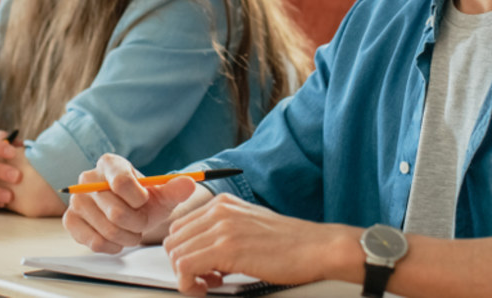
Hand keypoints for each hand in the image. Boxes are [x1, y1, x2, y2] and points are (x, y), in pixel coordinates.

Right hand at [63, 153, 199, 252]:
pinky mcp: (70, 220)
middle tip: (142, 222)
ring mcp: (76, 200)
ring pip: (107, 229)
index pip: (122, 182)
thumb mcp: (163, 194)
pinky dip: (112, 246)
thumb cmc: (144, 201)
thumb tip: (189, 183)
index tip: (145, 201)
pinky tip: (118, 240)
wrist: (128, 213)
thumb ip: (176, 189)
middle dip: (137, 223)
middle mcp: (88, 178)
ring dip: (127, 237)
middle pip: (116, 212)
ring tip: (132, 230)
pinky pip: (94, 242)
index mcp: (110, 163)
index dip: (139, 199)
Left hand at [163, 194, 359, 295]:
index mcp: (223, 203)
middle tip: (204, 279)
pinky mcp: (227, 248)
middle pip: (173, 241)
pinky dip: (189, 284)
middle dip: (182, 265)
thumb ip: (224, 233)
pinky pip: (186, 268)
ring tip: (209, 284)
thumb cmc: (291, 244)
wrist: (317, 248)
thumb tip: (202, 254)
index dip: (185, 252)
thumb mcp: (250, 227)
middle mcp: (219, 211)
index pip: (180, 227)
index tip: (201, 268)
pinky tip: (208, 287)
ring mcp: (222, 228)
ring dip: (186, 276)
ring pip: (176, 255)